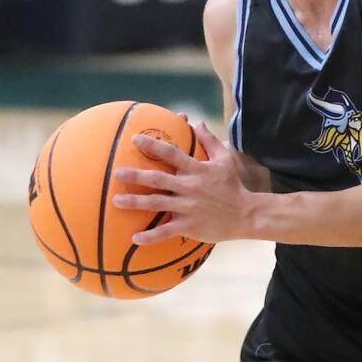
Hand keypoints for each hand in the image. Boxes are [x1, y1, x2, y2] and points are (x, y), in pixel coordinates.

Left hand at [113, 122, 258, 245]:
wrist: (246, 214)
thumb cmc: (233, 186)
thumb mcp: (225, 160)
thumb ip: (210, 141)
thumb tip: (198, 123)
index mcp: (197, 170)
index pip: (172, 154)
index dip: (153, 146)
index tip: (134, 140)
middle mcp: (189, 187)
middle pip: (158, 179)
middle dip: (136, 175)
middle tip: (116, 172)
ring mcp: (188, 207)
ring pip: (156, 204)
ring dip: (135, 202)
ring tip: (116, 201)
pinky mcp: (189, 225)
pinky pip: (166, 231)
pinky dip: (150, 236)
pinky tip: (134, 239)